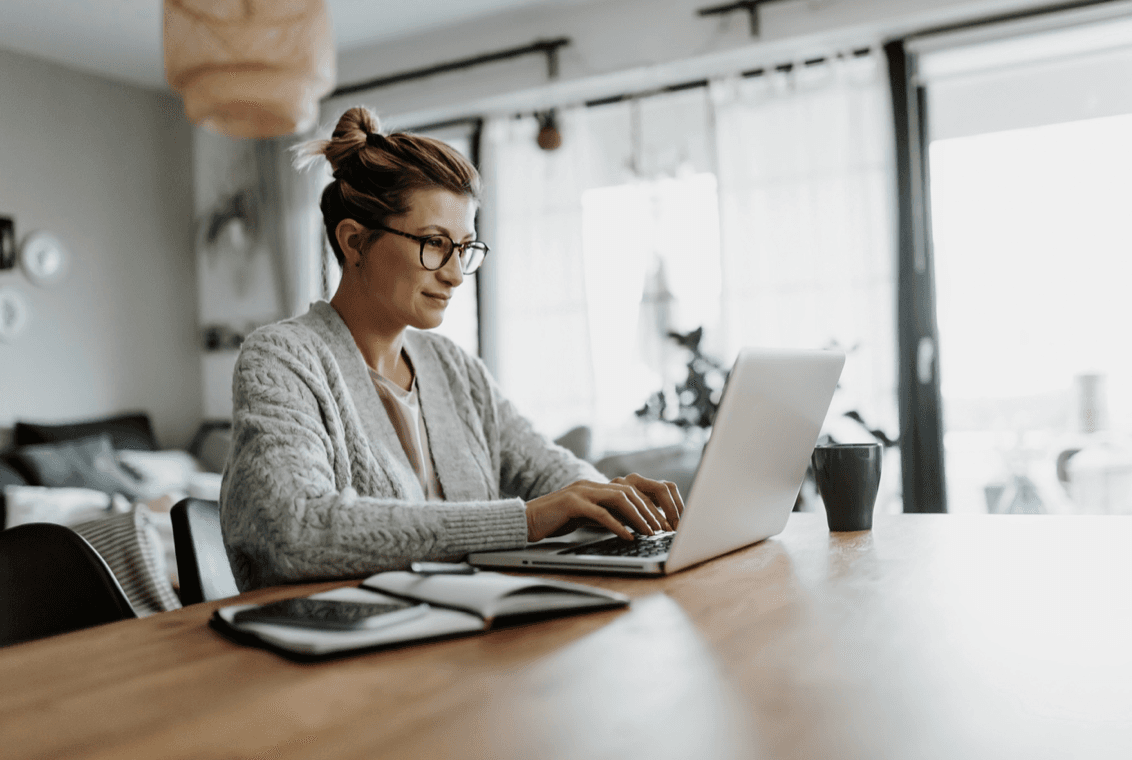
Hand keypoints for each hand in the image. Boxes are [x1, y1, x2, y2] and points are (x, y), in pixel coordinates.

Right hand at [524, 476, 683, 542]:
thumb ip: (604, 517)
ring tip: (650, 532)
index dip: (647, 506)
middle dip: (648, 510)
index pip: (629, 491)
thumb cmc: (555, 521)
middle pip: (629, 492)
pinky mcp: (572, 503)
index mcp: (594, 487)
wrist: (525, 520)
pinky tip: (628, 536)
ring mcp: (581, 491)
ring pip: (619, 499)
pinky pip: (600, 513)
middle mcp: (590, 485)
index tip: (660, 523)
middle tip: (661, 528)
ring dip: (638, 516)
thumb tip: (630, 527)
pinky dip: (617, 525)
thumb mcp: (584, 517)